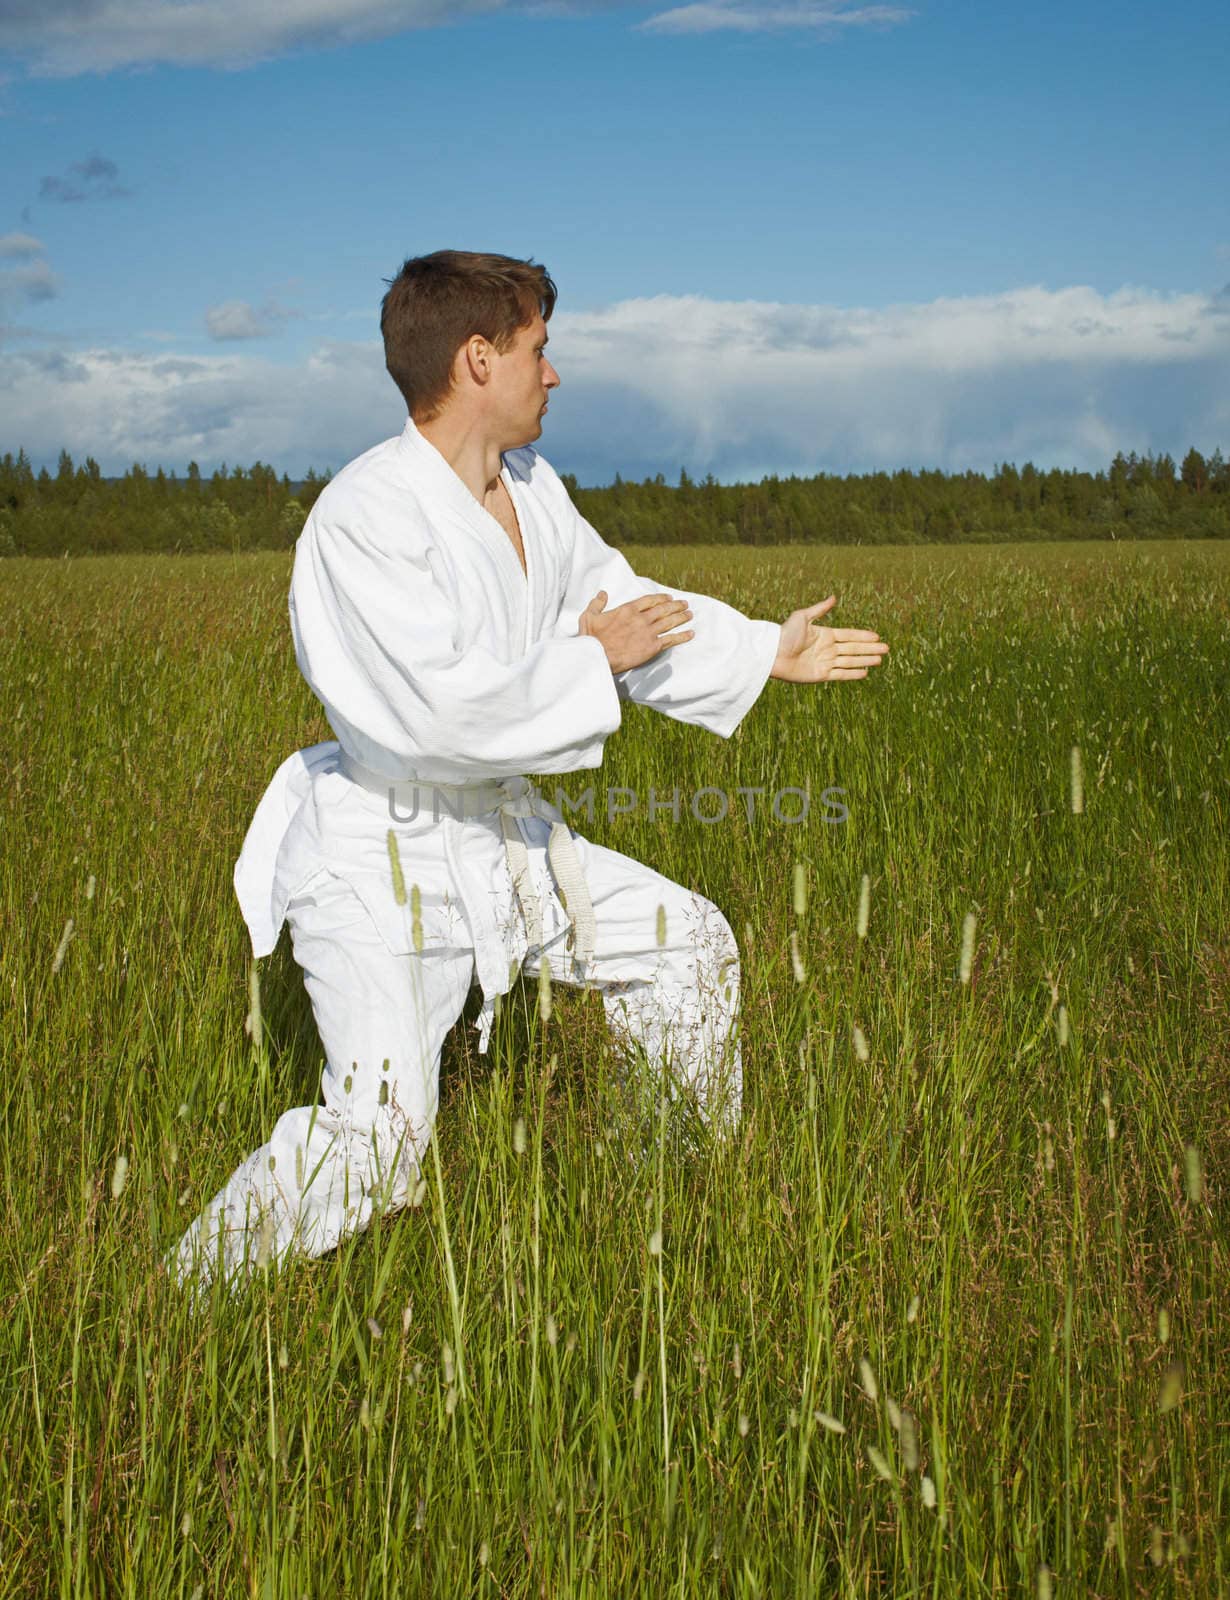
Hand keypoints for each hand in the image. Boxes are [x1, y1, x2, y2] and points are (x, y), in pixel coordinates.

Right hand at [578, 590, 693, 673]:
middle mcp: (641, 618)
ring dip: (681, 617)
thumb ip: (597, 603)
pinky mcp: (652, 646)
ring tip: (689, 614)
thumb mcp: (589, 616)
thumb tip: (602, 594)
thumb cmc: (591, 638)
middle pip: (663, 609)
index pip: (649, 600)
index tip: (668, 598)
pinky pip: (671, 640)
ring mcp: (648, 632)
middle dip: (675, 606)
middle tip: (684, 604)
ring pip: (669, 622)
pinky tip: (690, 633)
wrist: (598, 656)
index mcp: (627, 610)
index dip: (660, 598)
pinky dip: (682, 636)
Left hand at [771, 595, 888, 682]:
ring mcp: (825, 663)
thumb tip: (834, 597)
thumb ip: (819, 609)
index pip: (849, 635)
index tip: (877, 636)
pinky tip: (865, 672)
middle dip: (870, 649)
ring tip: (880, 660)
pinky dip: (853, 674)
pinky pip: (841, 675)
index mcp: (825, 635)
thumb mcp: (802, 617)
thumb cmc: (784, 634)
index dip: (863, 636)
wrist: (772, 654)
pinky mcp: (820, 675)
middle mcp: (827, 649)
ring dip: (865, 660)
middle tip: (886, 649)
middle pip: (854, 649)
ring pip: (850, 661)